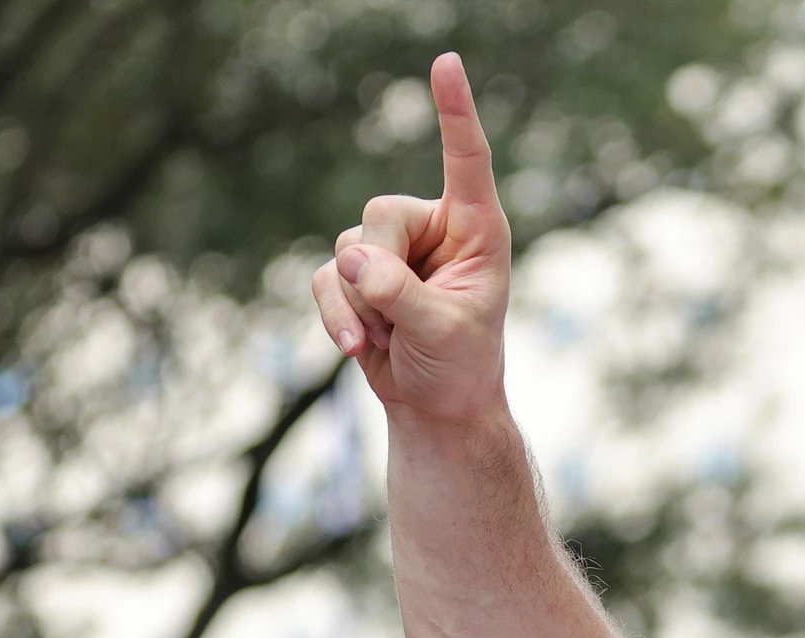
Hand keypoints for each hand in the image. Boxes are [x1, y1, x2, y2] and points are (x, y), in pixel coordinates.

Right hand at [312, 54, 511, 423]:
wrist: (437, 407)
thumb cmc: (461, 366)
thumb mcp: (444, 332)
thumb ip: (402, 294)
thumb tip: (354, 259)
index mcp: (477, 229)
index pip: (467, 160)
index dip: (455, 112)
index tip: (447, 62)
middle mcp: (433, 229)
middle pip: (380, 215)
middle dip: (381, 274)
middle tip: (401, 318)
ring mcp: (391, 250)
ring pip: (348, 250)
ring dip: (363, 305)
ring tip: (393, 338)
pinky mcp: (358, 276)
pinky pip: (327, 280)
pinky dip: (337, 316)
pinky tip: (360, 347)